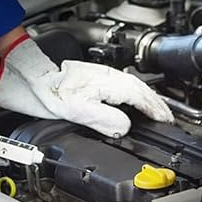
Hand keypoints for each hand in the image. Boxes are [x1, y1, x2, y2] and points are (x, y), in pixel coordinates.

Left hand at [0, 35, 173, 136]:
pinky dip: (136, 93)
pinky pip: (125, 83)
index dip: (153, 109)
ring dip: (148, 98)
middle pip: (140, 88)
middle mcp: (107, 75)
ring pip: (134, 84)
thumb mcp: (77, 112)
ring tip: (158, 110)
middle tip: (168, 117)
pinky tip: (136, 99)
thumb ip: (105, 120)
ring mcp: (102, 73)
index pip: (137, 95)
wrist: (33, 78)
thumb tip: (125, 128)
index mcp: (106, 83)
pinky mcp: (97, 75)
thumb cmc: (50, 94)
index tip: (164, 120)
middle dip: (156, 103)